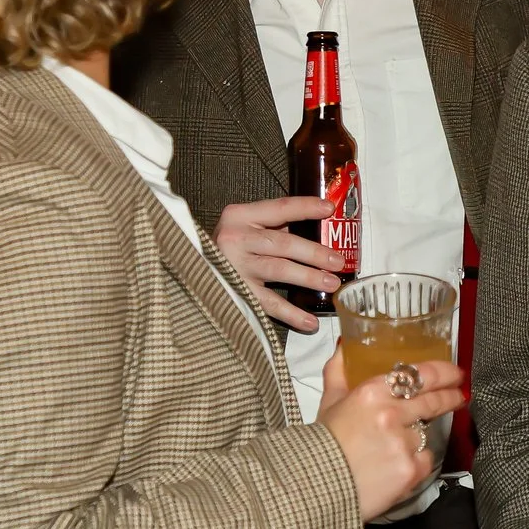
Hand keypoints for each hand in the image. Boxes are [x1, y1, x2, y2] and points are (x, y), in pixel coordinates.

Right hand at [214, 195, 350, 332]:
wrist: (190, 267)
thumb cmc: (227, 246)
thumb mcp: (245, 227)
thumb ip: (274, 227)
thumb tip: (315, 231)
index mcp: (240, 216)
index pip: (279, 208)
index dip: (306, 207)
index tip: (330, 208)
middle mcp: (235, 238)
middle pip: (283, 243)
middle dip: (314, 252)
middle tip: (338, 261)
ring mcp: (234, 267)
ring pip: (278, 270)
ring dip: (308, 277)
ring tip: (331, 283)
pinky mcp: (235, 292)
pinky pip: (267, 303)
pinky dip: (291, 314)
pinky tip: (310, 321)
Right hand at [316, 351, 466, 519]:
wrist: (317, 488)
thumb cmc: (323, 444)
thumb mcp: (329, 403)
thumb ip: (339, 373)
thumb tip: (344, 349)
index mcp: (372, 393)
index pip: (420, 374)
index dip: (443, 372)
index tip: (455, 373)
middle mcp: (392, 414)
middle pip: (433, 400)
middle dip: (451, 397)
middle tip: (458, 396)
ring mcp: (404, 443)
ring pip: (425, 434)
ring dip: (416, 438)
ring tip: (393, 448)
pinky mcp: (411, 470)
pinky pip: (425, 460)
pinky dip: (415, 463)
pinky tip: (394, 467)